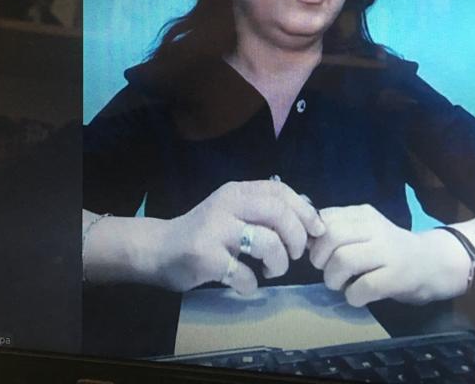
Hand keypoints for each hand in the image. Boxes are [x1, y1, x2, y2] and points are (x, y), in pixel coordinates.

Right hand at [159, 180, 325, 295]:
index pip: (280, 190)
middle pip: (279, 213)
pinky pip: (244, 274)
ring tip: (273, 270)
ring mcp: (215, 230)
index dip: (304, 210)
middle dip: (296, 237)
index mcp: (237, 191)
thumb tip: (308, 218)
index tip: (316, 231)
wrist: (158, 250)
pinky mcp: (205, 257)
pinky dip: (252, 285)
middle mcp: (227, 204)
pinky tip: (246, 284)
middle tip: (295, 254)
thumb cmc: (203, 232)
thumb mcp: (232, 211)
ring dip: (279, 263)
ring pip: (267, 242)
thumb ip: (263, 210)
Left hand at [309, 205, 470, 305]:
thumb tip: (302, 233)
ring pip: (343, 260)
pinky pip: (362, 288)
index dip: (313, 240)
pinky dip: (353, 297)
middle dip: (319, 259)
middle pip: (330, 236)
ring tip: (342, 285)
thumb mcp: (365, 231)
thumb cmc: (390, 250)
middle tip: (326, 270)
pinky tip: (359, 296)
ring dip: (333, 280)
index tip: (318, 253)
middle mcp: (375, 228)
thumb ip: (337, 229)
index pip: (324, 218)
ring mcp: (388, 251)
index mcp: (363, 214)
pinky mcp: (397, 277)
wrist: (434, 263)